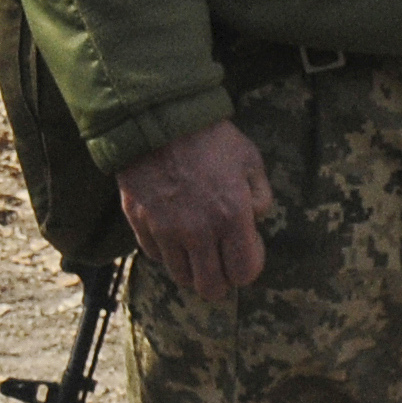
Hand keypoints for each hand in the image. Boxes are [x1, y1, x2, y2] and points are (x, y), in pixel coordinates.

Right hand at [119, 118, 274, 298]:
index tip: (245, 249)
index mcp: (231, 216)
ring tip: (196, 250)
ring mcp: (165, 229)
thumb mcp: (250, 159)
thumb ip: (261, 196)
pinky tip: (172, 232)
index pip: (244, 273)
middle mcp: (198, 230)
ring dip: (192, 269)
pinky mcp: (140, 222)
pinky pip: (155, 255)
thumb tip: (254, 220)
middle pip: (211, 287)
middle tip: (220, 261)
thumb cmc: (209, 136)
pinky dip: (166, 251)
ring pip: (181, 277)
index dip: (248, 266)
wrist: (156, 115)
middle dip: (220, 279)